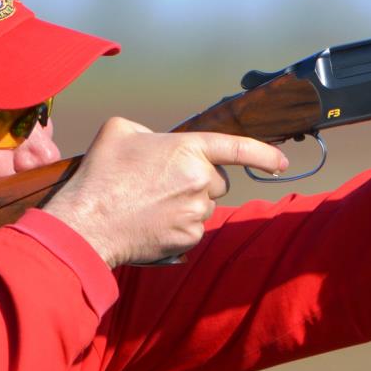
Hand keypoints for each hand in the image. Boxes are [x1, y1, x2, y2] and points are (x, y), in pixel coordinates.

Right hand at [41, 117, 288, 266]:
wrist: (88, 222)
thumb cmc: (101, 175)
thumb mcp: (120, 131)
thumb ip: (149, 131)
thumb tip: (155, 144)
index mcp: (188, 149)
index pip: (237, 148)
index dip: (264, 153)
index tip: (282, 162)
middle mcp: (200, 180)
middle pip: (217, 182)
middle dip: (199, 181)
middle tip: (163, 184)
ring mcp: (196, 212)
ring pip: (204, 206)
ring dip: (187, 204)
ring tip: (150, 204)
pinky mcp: (188, 238)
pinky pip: (194, 229)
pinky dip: (178, 226)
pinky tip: (152, 222)